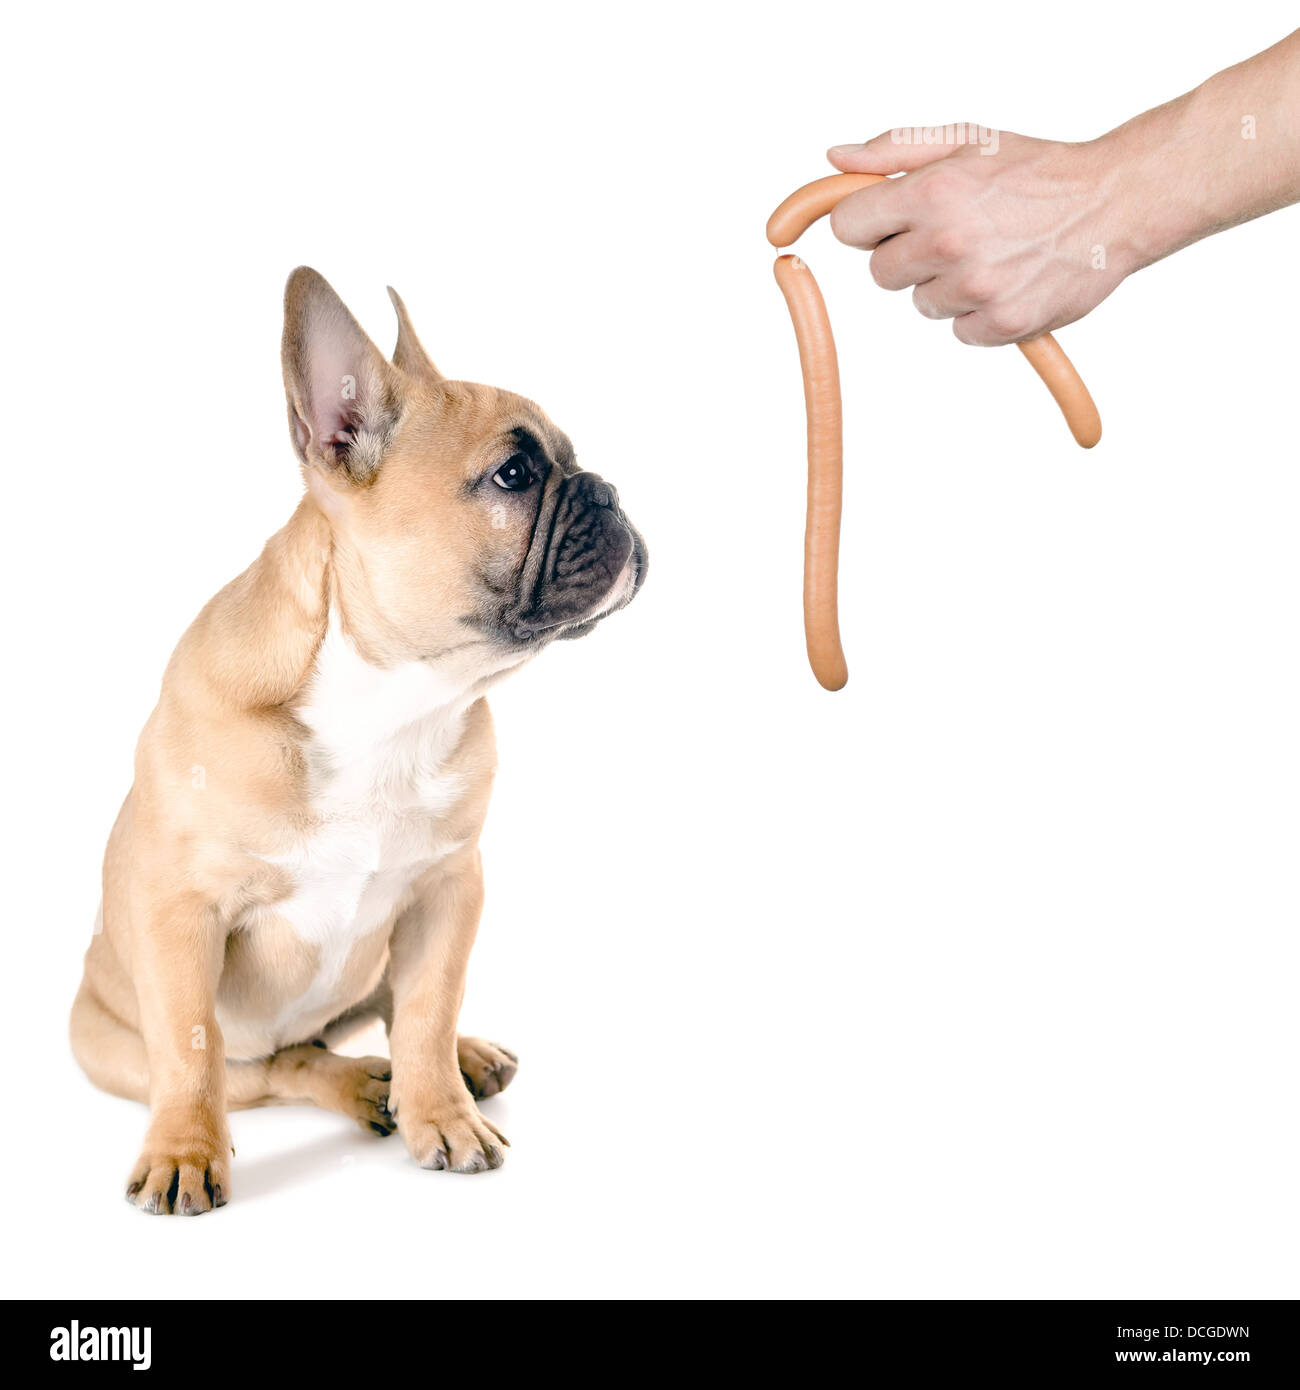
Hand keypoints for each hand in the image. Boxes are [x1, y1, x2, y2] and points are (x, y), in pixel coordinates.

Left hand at [825, 129, 1134, 345]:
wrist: (1114, 204)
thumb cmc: (1037, 171)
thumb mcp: (967, 139)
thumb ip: (894, 150)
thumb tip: (836, 160)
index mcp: (932, 193)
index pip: (848, 226)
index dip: (867, 224)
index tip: (892, 220)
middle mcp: (949, 242)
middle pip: (879, 273)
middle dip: (909, 256)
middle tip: (956, 235)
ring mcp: (976, 287)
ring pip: (921, 303)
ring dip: (947, 286)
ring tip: (992, 255)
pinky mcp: (1001, 323)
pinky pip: (960, 331)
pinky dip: (980, 314)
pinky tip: (1009, 282)